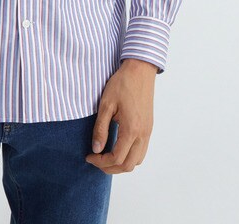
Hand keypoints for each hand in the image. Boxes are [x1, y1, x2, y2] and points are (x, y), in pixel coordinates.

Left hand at [85, 58, 156, 173]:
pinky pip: (141, 151)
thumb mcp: (106, 104)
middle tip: (95, 160)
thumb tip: (96, 149)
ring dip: (121, 164)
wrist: (140, 71)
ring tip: (105, 156)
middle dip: (110, 168)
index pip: (116, 158)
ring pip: (137, 160)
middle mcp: (142, 134)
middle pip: (128, 165)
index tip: (89, 156)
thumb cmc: (122, 84)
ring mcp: (148, 132)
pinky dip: (130, 156)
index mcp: (131, 129)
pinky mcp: (149, 128)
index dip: (101, 162)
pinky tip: (117, 147)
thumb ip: (100, 128)